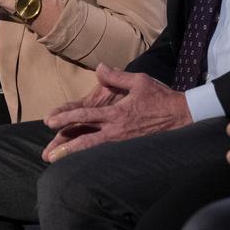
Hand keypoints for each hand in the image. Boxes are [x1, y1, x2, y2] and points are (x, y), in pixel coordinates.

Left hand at [41, 64, 191, 161]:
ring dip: (74, 156)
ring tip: (59, 162)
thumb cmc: (161, 97)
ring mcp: (122, 141)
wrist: (181, 116)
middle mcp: (116, 130)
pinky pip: (105, 154)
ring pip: (93, 151)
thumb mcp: (139, 81)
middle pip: (85, 141)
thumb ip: (116, 76)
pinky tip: (81, 163)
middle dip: (65, 147)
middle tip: (47, 154)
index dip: (65, 118)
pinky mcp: (129, 147)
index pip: (85, 116)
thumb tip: (99, 67)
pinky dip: (90, 158)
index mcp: (116, 113)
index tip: (49, 121)